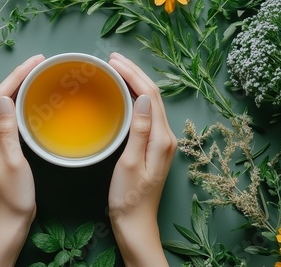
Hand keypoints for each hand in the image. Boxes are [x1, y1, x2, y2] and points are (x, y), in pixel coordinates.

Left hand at [0, 54, 44, 266]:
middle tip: (39, 63)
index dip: (16, 76)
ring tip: (36, 75)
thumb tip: (6, 99)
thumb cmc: (13, 197)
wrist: (8, 223)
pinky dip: (17, 105)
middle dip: (17, 77)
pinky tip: (29, 101)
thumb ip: (8, 130)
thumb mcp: (14, 162)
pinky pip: (5, 119)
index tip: (35, 61)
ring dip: (17, 89)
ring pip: (1, 107)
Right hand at [108, 52, 176, 266]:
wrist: (135, 222)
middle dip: (135, 73)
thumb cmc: (128, 197)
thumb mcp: (130, 163)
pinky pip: (147, 114)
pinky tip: (124, 95)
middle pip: (154, 95)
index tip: (114, 61)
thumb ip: (140, 130)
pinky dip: (135, 98)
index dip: (133, 75)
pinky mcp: (155, 146)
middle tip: (114, 59)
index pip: (150, 95)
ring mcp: (162, 141)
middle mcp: (166, 136)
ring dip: (135, 83)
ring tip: (117, 70)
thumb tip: (144, 97)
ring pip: (151, 102)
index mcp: (162, 138)